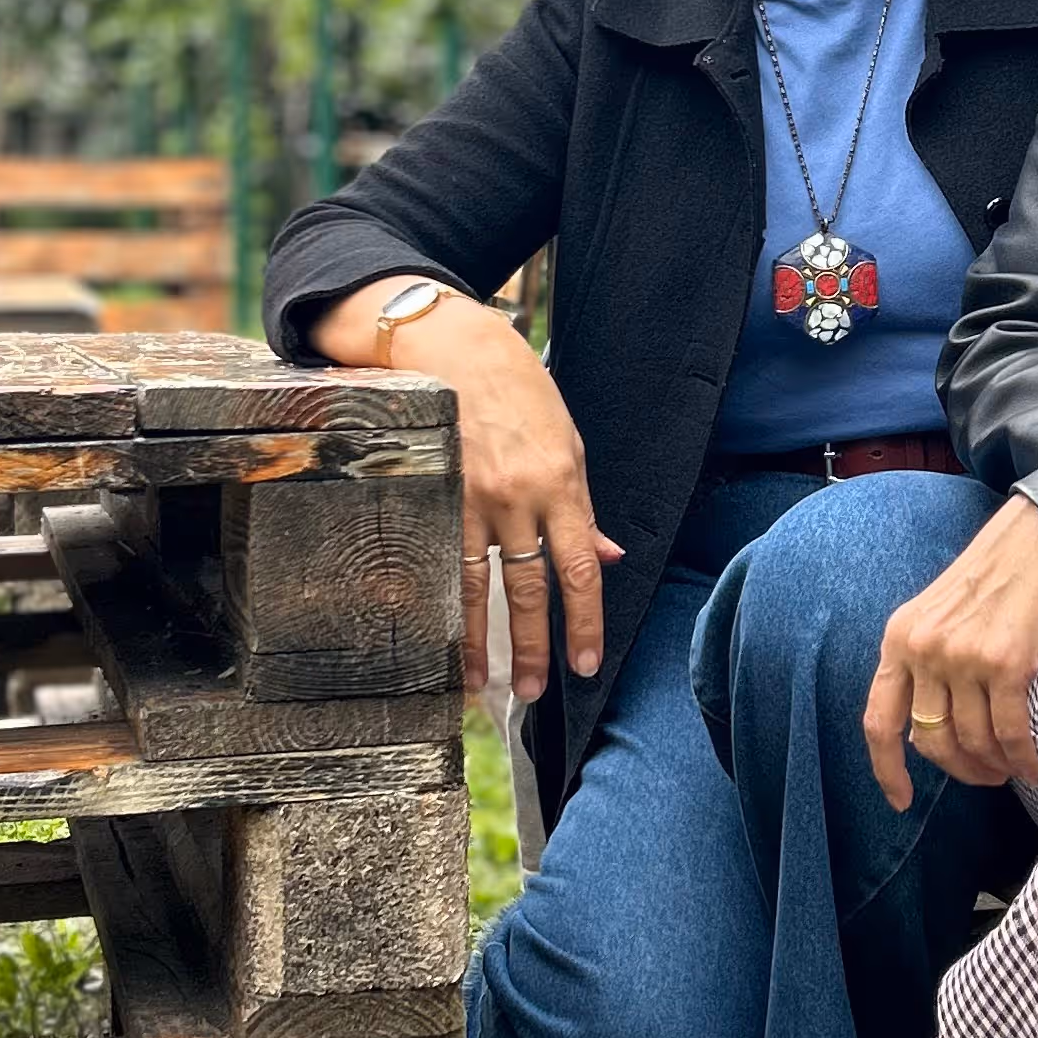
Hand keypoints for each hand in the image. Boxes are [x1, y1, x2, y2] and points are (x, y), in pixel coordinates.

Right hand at [309, 281, 619, 699]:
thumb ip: (581, 508)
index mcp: (560, 483)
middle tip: (533, 692)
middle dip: (533, 646)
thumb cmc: (517, 390)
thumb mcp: (566, 441)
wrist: (451, 345)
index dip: (584, 621)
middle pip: (528, 589)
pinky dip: (439, 601)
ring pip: (475, 585)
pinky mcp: (429, 492)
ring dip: (478, 641)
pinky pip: (437, 559)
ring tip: (480, 685)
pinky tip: (435, 633)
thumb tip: (608, 557)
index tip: (586, 663)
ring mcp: (467, 497)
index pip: (578, 569)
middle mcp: (516, 497)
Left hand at [863, 496, 1037, 810]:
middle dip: (960, 770)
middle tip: (986, 777)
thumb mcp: (935, 618)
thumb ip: (923, 669)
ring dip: (994, 766)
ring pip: (972, 741)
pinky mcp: (1006, 664)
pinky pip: (1010, 733)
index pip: (878, 721)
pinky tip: (1033, 767)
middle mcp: (924, 650)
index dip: (887, 769)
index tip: (901, 800)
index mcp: (898, 640)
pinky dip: (1022, 758)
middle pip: (931, 742)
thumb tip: (929, 738)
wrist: (1036, 543)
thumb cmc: (991, 584)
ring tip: (1011, 769)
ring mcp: (963, 657)